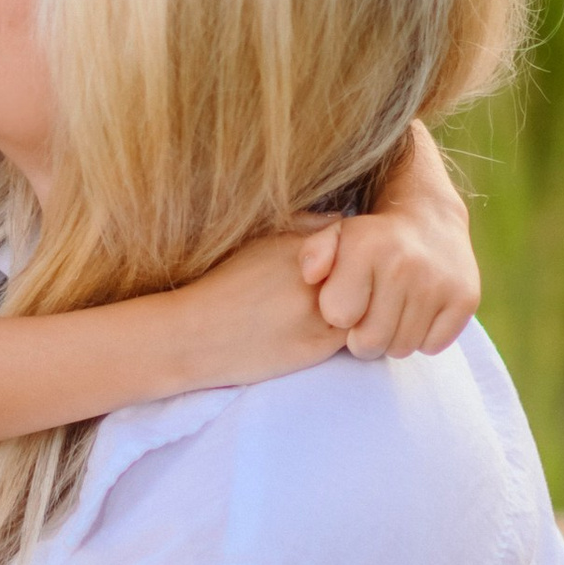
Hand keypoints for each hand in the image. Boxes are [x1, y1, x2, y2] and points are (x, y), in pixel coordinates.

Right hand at [172, 230, 356, 388]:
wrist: (195, 335)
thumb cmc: (222, 286)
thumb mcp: (259, 242)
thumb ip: (303, 227)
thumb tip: (341, 217)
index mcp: (305, 247)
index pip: (356, 240)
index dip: (355, 250)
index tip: (344, 261)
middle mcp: (319, 278)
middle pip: (369, 272)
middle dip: (365, 277)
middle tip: (355, 284)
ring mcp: (322, 313)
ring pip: (368, 306)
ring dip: (364, 307)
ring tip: (346, 308)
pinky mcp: (320, 347)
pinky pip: (355, 336)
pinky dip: (351, 332)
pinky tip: (329, 331)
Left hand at [306, 203, 478, 359]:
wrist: (431, 220)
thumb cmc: (371, 239)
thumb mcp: (335, 236)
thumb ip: (313, 254)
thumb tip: (310, 275)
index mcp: (368, 247)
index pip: (338, 316)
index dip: (339, 311)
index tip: (347, 298)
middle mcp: (405, 265)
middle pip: (370, 342)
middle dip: (362, 337)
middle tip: (367, 317)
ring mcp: (439, 283)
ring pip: (402, 348)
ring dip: (392, 339)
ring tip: (392, 313)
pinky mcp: (466, 299)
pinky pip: (432, 346)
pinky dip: (423, 337)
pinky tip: (418, 312)